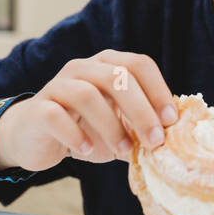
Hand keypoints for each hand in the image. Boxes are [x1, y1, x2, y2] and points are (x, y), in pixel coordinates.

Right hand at [0, 50, 177, 172]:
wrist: (35, 137)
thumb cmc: (85, 129)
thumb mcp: (119, 125)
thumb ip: (142, 125)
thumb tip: (177, 137)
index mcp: (108, 65)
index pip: (139, 64)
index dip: (158, 90)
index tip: (171, 120)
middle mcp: (83, 68)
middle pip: (117, 76)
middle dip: (141, 110)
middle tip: (154, 141)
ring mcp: (58, 85)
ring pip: (87, 94)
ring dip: (110, 125)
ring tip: (123, 150)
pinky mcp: (38, 107)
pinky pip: (55, 115)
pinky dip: (75, 134)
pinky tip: (86, 150)